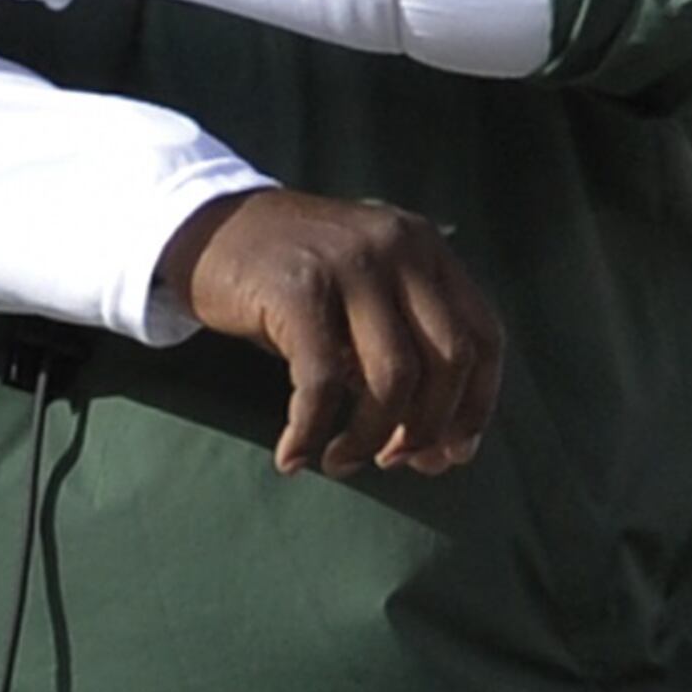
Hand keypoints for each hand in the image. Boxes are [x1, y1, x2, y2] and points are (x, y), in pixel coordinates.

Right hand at [158, 189, 502, 479]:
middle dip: (428, 427)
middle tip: (393, 462)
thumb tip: (437, 451)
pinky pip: (322, 381)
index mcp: (427, 248)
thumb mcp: (364, 294)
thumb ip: (404, 351)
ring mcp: (350, 263)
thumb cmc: (291, 279)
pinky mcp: (298, 289)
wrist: (207, 228)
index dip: (477, 404)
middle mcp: (400, 247)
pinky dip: (310, 430)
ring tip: (341, 462)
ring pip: (394, 376)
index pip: (485, 335)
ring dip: (370, 436)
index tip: (452, 453)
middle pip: (449, 360)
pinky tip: (294, 455)